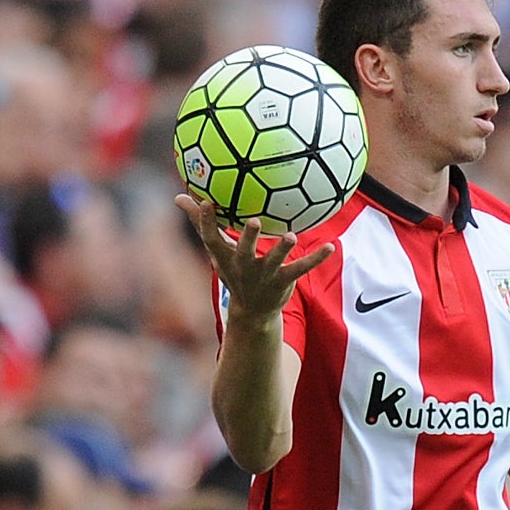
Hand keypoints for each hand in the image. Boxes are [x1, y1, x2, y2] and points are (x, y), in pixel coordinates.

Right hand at [174, 193, 333, 317]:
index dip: (207, 222)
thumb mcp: (217, 250)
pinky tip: (331, 247)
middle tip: (253, 221)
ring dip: (283, 250)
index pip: (212, 239)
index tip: (205, 201)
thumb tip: (178, 198)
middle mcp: (244, 267)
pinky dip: (316, 258)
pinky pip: (301, 268)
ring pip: (274, 261)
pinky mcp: (284, 282)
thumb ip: (201, 223)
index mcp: (226, 257)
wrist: (253, 312)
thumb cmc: (234, 271)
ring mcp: (264, 276)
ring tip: (292, 236)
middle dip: (248, 239)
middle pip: (244, 252)